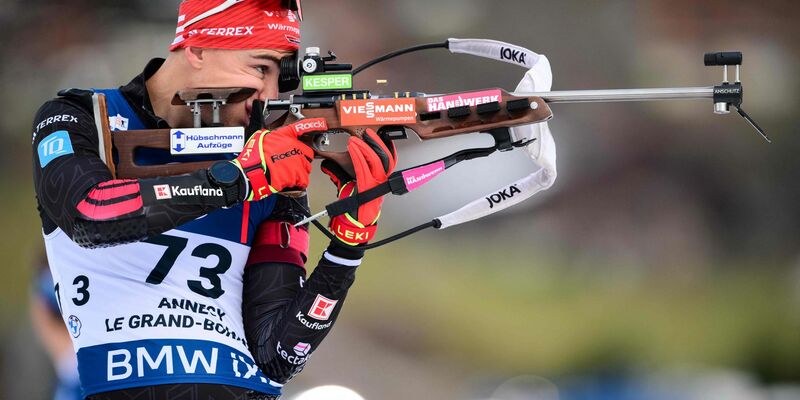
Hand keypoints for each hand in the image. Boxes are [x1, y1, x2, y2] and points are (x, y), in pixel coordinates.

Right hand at [232, 118, 326, 199]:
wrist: (251, 173)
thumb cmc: (253, 157)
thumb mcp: (260, 138)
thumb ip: (272, 137)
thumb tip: (274, 138)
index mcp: (284, 136)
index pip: (301, 127)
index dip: (314, 124)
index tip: (322, 123)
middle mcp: (293, 147)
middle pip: (308, 153)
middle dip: (302, 159)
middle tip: (290, 163)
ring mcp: (296, 161)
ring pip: (306, 168)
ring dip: (299, 172)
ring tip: (285, 173)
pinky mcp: (296, 175)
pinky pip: (302, 180)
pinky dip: (297, 183)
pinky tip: (287, 180)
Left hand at [321, 129, 396, 244]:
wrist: (352, 226)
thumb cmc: (352, 210)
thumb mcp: (346, 187)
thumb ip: (339, 174)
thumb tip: (327, 164)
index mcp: (378, 181)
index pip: (389, 162)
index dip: (387, 148)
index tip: (382, 137)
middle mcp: (380, 183)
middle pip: (386, 158)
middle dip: (377, 143)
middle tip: (369, 133)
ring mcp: (375, 185)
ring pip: (377, 161)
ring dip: (366, 147)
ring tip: (356, 139)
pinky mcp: (367, 188)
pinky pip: (364, 169)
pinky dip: (358, 156)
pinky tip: (352, 149)